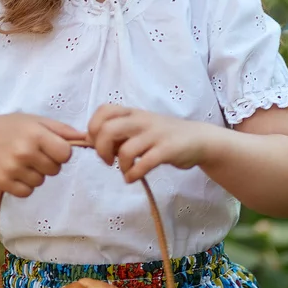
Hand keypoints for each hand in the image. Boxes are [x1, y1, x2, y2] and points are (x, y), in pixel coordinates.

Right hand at [0, 113, 75, 196]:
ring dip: (34, 174)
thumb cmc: (11, 128)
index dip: (61, 152)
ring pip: (40, 182)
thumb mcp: (36, 121)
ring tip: (20, 161)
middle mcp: (24, 151)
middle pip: (55, 170)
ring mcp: (12, 168)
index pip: (65, 154)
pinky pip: (26, 192)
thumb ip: (62, 130)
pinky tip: (14, 172)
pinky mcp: (2, 183)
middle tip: (32, 153)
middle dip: (48, 163)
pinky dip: (23, 185)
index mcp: (36, 134)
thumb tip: (87, 139)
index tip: (50, 147)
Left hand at [87, 105, 214, 181]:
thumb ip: (117, 132)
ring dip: (120, 166)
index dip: (93, 128)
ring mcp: (154, 134)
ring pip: (125, 149)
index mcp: (132, 112)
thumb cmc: (161, 135)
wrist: (198, 139)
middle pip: (107, 129)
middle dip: (101, 149)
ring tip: (125, 171)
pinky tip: (133, 177)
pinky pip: (144, 163)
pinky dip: (133, 174)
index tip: (98, 144)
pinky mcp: (167, 150)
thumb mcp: (138, 127)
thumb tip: (89, 141)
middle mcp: (141, 120)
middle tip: (107, 160)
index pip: (103, 110)